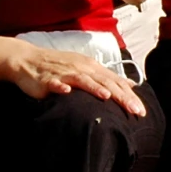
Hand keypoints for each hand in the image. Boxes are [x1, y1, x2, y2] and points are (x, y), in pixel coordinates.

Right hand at [7, 47, 146, 117]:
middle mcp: (81, 68)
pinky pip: (55, 82)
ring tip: (107, 96)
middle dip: (120, 96)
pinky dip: (61, 86)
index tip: (141, 111)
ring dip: (94, 88)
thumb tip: (130, 85)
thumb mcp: (86, 69)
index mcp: (92, 67)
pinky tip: (66, 92)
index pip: (115, 81)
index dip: (129, 95)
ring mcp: (64, 72)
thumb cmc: (59, 66)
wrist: (28, 60)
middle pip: (104, 81)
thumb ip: (107, 78)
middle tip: (134, 110)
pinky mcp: (47, 79)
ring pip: (82, 80)